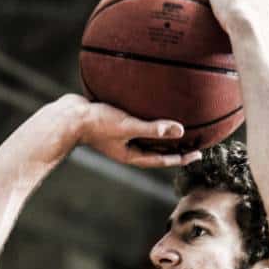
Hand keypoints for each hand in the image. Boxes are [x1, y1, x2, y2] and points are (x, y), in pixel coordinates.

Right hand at [78, 99, 201, 167]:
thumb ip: (153, 129)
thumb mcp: (127, 126)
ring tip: (180, 128)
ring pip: (149, 139)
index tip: (198, 154)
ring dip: (164, 135)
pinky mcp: (117, 126)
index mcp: (132, 155)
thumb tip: (180, 131)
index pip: (163, 159)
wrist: (69, 117)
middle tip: (196, 142)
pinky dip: (150, 122)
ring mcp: (122, 139)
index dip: (182, 157)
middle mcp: (129, 149)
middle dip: (176, 147)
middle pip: (158, 150)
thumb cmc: (97, 123)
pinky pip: (139, 126)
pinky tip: (154, 110)